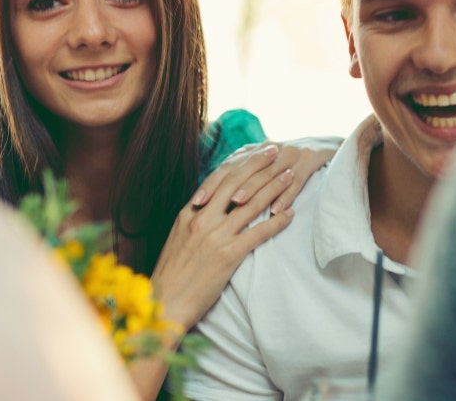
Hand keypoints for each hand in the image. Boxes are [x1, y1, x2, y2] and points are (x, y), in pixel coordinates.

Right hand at [150, 154, 293, 329]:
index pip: (217, 180)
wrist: (164, 305)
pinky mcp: (227, 256)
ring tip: (290, 175)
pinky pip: (258, 233)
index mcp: (188, 214)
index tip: (254, 153)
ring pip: (251, 204)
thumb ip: (193, 223)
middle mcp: (201, 220)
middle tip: (277, 151)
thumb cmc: (170, 278)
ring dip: (274, 187)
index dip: (239, 164)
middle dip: (259, 164)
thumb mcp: (176, 241)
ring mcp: (215, 236)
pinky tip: (291, 214)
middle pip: (237, 183)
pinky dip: (277, 222)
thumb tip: (207, 210)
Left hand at [190, 136, 342, 213]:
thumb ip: (239, 178)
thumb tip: (211, 201)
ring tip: (239, 206)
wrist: (323, 145)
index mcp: (252, 151)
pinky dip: (286, 196)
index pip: (226, 168)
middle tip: (210, 205)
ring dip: (253, 190)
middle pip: (243, 169)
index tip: (195, 201)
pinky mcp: (309, 160)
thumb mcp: (260, 166)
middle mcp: (267, 149)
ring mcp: (289, 154)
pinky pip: (296, 180)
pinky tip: (278, 211)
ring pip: (267, 174)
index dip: (210, 184)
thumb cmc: (285, 164)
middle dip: (225, 188)